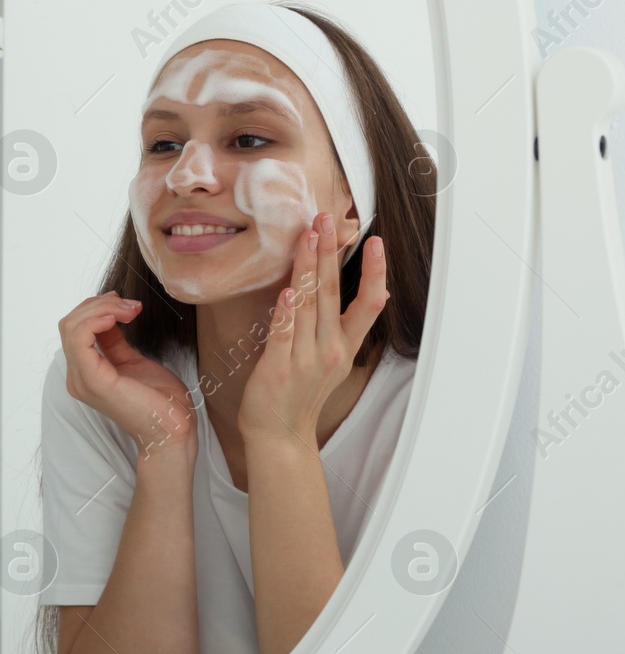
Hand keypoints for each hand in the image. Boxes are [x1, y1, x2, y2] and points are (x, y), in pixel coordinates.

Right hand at [58, 291, 196, 457]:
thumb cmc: (160, 402)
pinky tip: (119, 317)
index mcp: (85, 374)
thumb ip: (114, 342)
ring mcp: (83, 381)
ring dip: (101, 309)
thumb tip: (108, 317)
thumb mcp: (132, 361)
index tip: (127, 305)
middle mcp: (77, 378)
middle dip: (98, 304)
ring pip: (72, 327)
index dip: (96, 308)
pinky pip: (80, 339)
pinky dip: (97, 320)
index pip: (73, 329)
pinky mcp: (95, 381)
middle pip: (69, 324)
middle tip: (130, 305)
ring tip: (129, 309)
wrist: (173, 431)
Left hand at [238, 211, 387, 445]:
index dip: (373, 272)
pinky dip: (287, 313)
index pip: (367, 304)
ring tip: (307, 237)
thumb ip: (342, 327)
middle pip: (333, 293)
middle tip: (328, 219)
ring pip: (309, 305)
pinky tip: (289, 291)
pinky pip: (283, 334)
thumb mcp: (333, 361)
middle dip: (331, 253)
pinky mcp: (277, 368)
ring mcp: (304, 359)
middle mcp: (330, 350)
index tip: (375, 242)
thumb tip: (364, 293)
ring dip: (307, 268)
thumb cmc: (300, 394)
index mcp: (344, 346)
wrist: (280, 434)